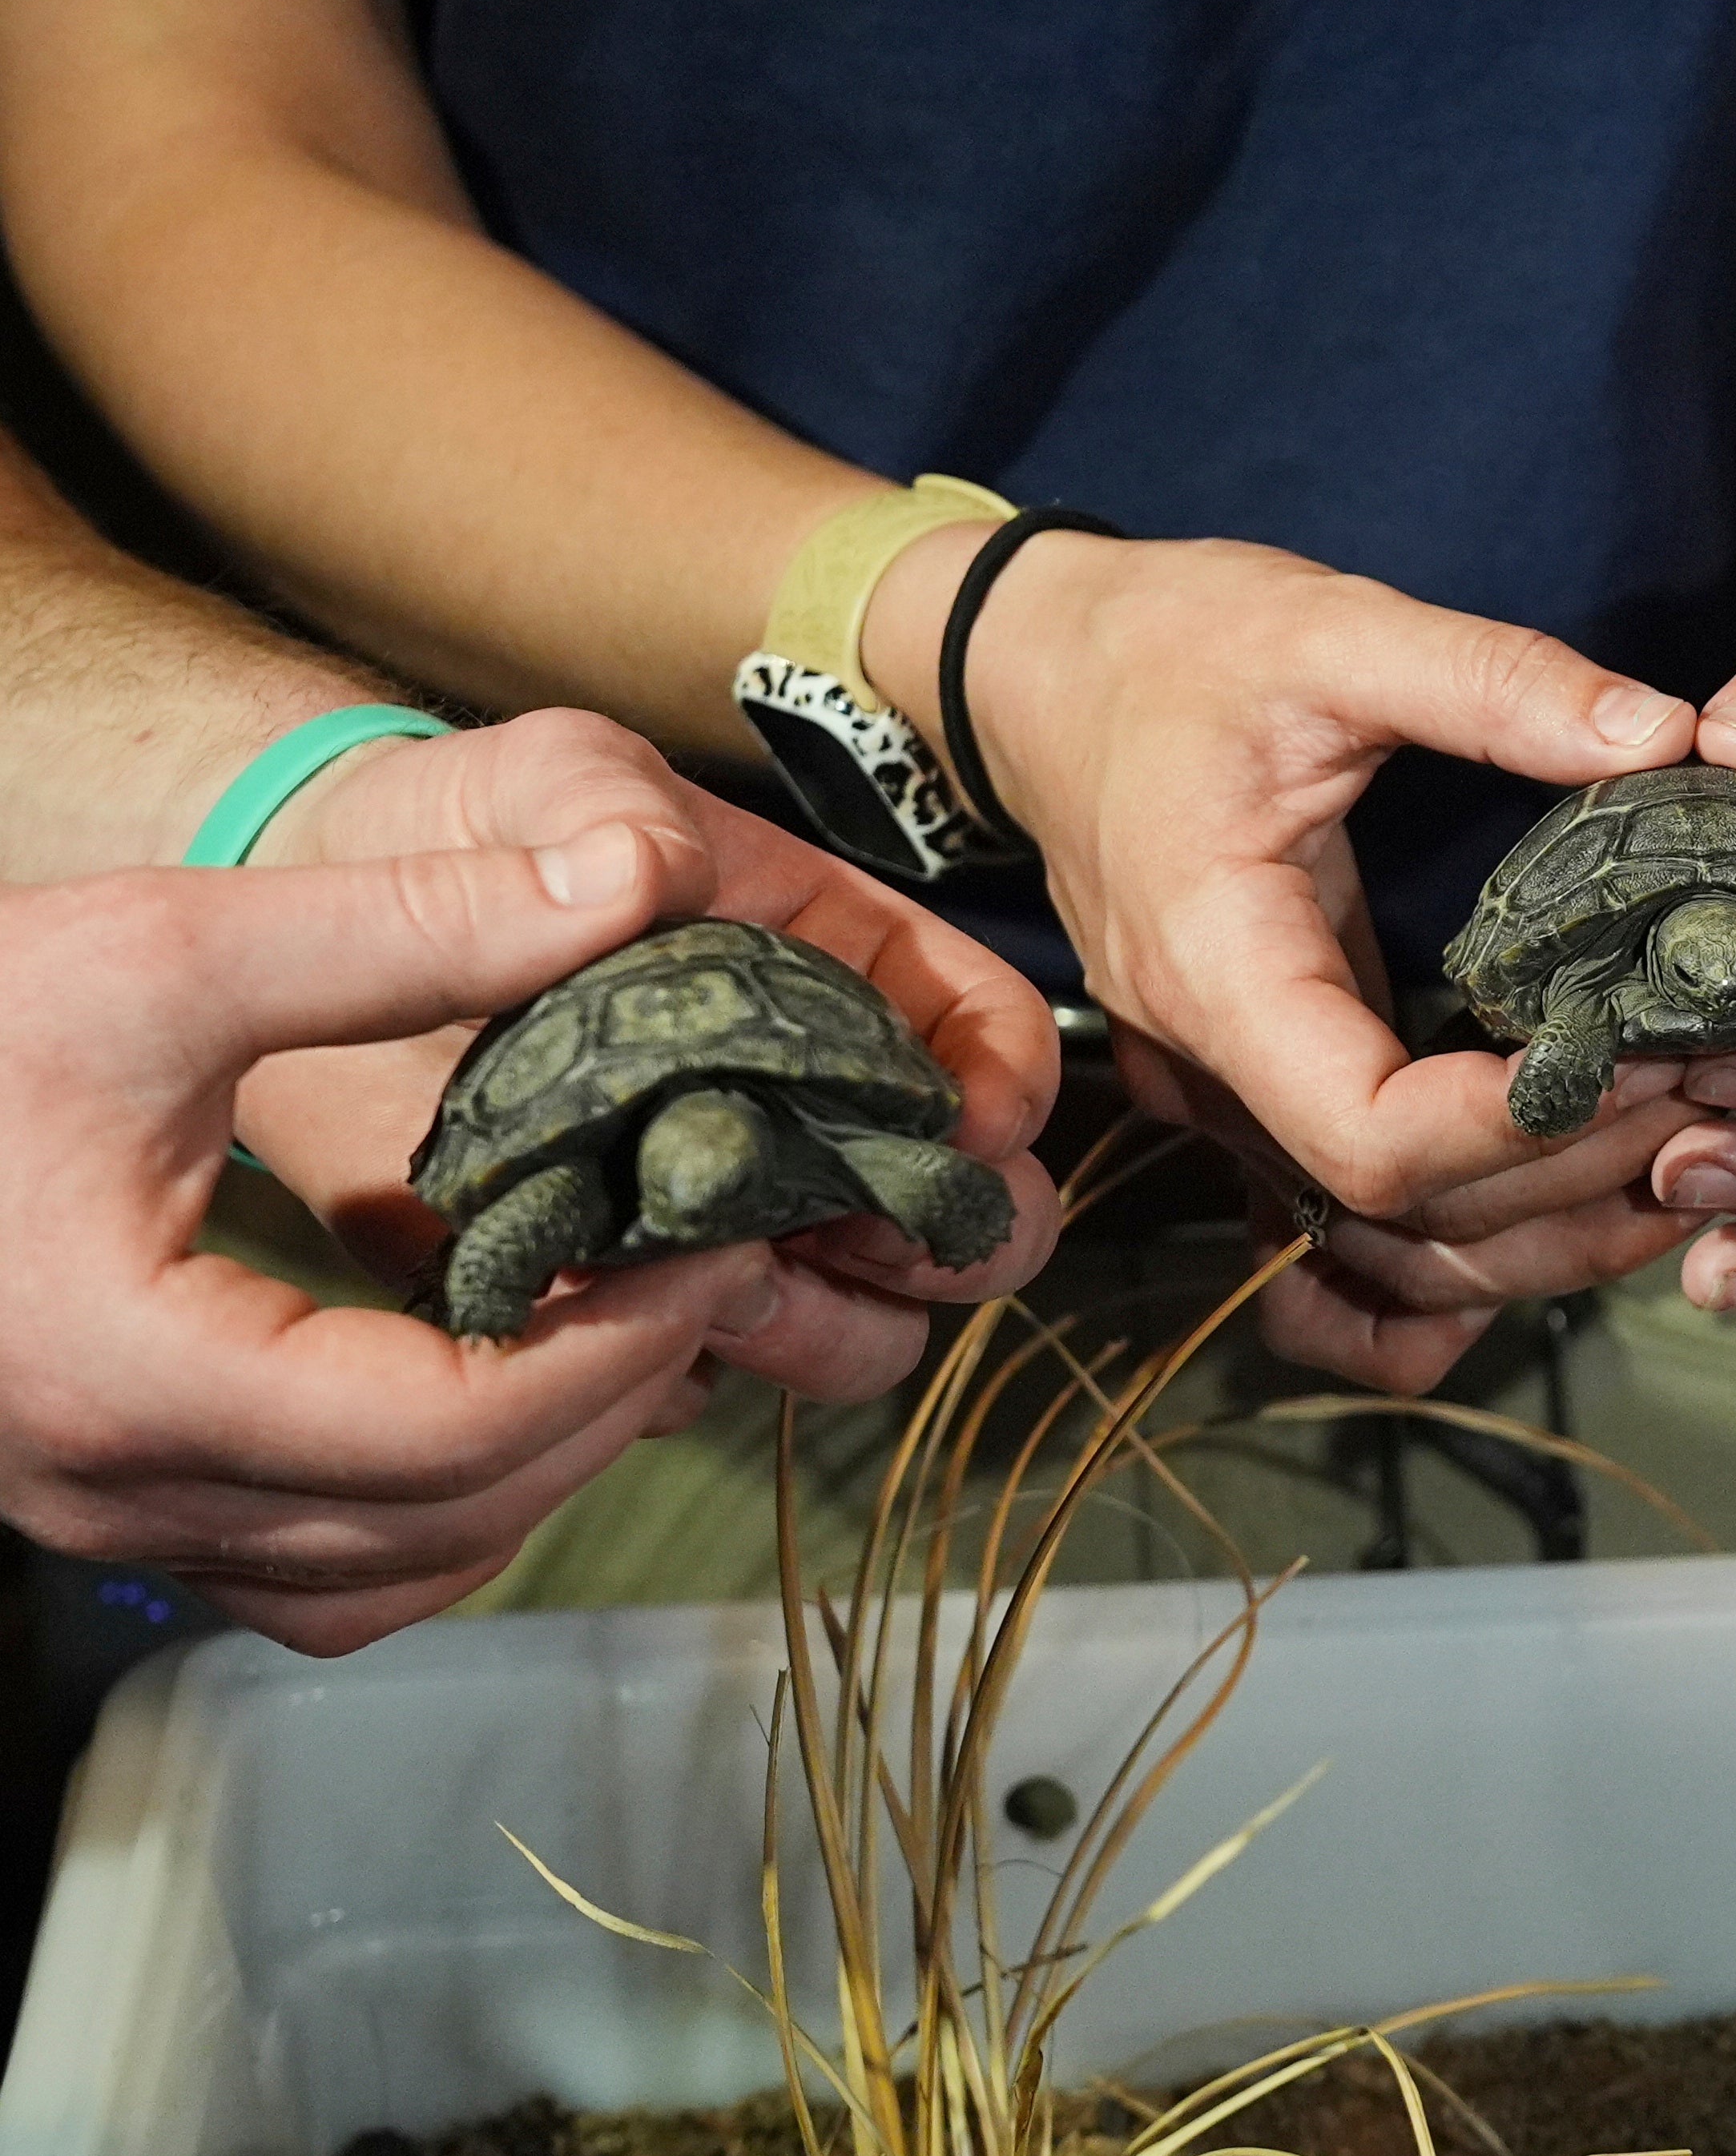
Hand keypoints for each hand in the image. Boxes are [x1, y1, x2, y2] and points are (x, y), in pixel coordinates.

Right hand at [0, 838, 772, 1653]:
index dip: (614, 1352)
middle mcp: (118, 1488)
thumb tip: (631, 881)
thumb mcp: (160, 950)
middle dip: (607, 1400)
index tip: (714, 1247)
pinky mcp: (123, 1505)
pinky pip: (325, 1575)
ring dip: (535, 1467)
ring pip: (396, 1573)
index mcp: (133, 1375)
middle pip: (447, 1515)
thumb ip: (408, 926)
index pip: (446, 1430)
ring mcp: (114, 1517)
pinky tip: (496, 1386)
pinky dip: (439, 1506)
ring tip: (617, 1322)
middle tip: (704, 1269)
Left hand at [225, 709, 1064, 1402]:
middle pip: (964, 1214)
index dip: (1006, 1089)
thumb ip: (606, 805)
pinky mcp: (613, 1295)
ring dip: (825, 1326)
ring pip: (859, 1324)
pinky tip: (604, 1314)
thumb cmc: (459, 826)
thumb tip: (662, 870)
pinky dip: (671, 1370)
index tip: (967, 1127)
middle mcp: (807, 1110)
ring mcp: (719, 1216)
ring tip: (727, 1288)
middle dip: (944, 1241)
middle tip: (856, 1229)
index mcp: (835, 972)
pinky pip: (692, 1379)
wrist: (308, 914)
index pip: (986, 1035)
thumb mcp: (546, 776)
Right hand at [890, 531, 1700, 1382]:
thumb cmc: (1169, 644)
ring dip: (1549, 1229)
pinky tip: (1578, 1205)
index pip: (1371, 1138)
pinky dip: (1468, 1247)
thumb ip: (1492, 681)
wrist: (1037, 669)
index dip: (1521, 1130)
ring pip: (1394, 1246)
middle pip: (1407, 1216)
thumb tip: (1665, 735)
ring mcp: (1225, 1095)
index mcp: (1216, 969)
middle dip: (1578, 1176)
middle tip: (1721, 1087)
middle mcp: (1209, 1066)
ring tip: (1693, 1139)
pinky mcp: (1258, 1089)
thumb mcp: (1330, 628)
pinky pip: (1358, 1229)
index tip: (1649, 1059)